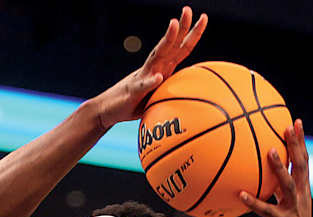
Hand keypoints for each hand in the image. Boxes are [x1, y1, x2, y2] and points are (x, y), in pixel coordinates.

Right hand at [93, 6, 206, 128]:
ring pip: (158, 56)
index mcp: (163, 68)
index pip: (181, 48)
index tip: (204, 17)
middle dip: (182, 26)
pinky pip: (144, 86)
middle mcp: (154, 67)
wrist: (108, 110)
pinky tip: (157, 77)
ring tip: (173, 25)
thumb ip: (171, 90)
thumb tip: (191, 95)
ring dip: (167, 40)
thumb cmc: (135, 104)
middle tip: (187, 9)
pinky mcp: (134, 91)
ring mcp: (143, 76)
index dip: (193, 33)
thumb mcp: (158, 97)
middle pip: (171, 45)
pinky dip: (151, 82)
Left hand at [240, 120, 312, 216]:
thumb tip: (257, 178)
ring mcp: (294, 209)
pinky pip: (266, 210)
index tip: (296, 122)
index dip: (301, 142)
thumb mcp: (285, 209)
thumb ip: (275, 193)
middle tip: (289, 126)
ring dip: (279, 167)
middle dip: (297, 145)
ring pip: (287, 183)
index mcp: (302, 192)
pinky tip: (240, 194)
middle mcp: (301, 197)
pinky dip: (253, 202)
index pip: (304, 161)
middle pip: (301, 165)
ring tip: (269, 151)